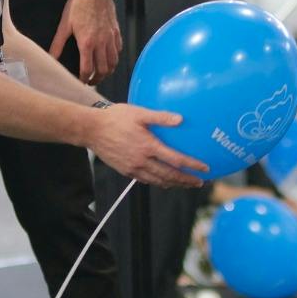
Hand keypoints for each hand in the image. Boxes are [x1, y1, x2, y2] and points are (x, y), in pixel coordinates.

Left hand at [51, 0, 120, 83]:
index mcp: (87, 42)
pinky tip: (107, 58)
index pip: (88, 69)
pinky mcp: (116, 32)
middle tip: (90, 82)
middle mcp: (101, 42)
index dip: (84, 79)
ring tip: (100, 73)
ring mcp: (111, 38)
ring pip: (113, 62)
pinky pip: (118, 50)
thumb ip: (58, 44)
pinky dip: (114, 58)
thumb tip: (51, 58)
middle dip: (96, 79)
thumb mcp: (64, 25)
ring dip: (107, 71)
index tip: (80, 82)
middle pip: (103, 70)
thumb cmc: (79, 5)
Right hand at [89, 103, 207, 187]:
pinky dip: (158, 182)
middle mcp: (142, 161)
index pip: (176, 160)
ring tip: (184, 184)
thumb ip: (161, 117)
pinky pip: (145, 180)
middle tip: (199, 182)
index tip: (204, 169)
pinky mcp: (125, 171)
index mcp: (148, 146)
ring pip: (158, 181)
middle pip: (169, 176)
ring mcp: (133, 168)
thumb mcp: (139, 113)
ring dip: (173, 184)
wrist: (91, 130)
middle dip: (186, 181)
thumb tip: (181, 119)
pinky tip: (163, 181)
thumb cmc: (115, 118)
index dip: (192, 166)